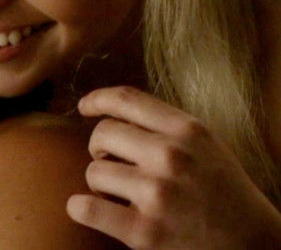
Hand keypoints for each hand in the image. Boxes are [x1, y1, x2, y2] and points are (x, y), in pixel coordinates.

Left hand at [66, 86, 280, 249]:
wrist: (255, 246)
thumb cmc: (224, 193)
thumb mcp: (205, 145)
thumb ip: (165, 126)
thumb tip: (112, 110)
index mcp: (187, 130)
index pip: (127, 99)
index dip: (98, 99)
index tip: (85, 107)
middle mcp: (171, 156)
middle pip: (102, 133)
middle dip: (101, 149)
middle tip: (116, 166)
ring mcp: (157, 194)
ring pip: (94, 171)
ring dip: (101, 184)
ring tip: (121, 194)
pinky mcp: (144, 232)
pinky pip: (86, 208)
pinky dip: (80, 208)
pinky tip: (89, 208)